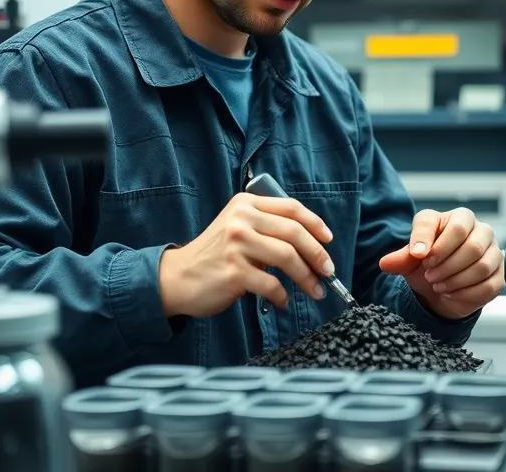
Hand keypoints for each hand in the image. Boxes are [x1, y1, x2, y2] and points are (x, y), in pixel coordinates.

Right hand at [158, 192, 333, 318]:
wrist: (177, 278)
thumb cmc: (215, 255)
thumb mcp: (238, 228)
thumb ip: (267, 227)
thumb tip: (312, 245)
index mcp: (245, 204)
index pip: (291, 207)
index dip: (315, 224)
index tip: (328, 240)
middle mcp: (241, 219)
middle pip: (294, 232)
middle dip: (317, 254)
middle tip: (328, 271)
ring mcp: (237, 244)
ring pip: (287, 258)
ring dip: (306, 278)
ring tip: (315, 291)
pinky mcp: (234, 272)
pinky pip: (272, 285)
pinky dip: (282, 296)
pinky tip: (281, 302)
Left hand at [379, 208, 504, 319]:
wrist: (440, 288)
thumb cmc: (428, 263)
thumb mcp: (411, 259)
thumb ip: (401, 258)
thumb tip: (386, 263)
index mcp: (459, 218)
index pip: (455, 226)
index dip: (437, 242)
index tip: (419, 257)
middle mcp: (481, 231)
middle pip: (472, 247)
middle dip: (447, 266)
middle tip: (429, 275)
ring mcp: (494, 252)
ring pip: (482, 267)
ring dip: (455, 280)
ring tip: (438, 285)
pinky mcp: (499, 275)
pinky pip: (488, 285)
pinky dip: (465, 293)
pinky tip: (451, 293)